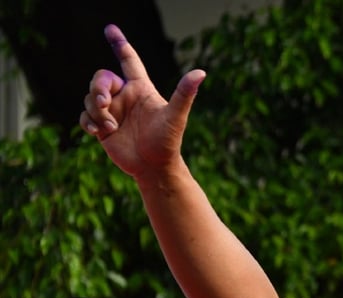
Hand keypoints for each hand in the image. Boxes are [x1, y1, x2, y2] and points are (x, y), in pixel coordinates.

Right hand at [80, 24, 205, 178]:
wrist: (155, 167)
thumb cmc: (168, 141)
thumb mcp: (176, 116)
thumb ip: (184, 93)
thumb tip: (201, 72)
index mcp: (141, 89)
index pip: (128, 60)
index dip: (119, 43)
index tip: (110, 28)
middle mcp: (125, 97)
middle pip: (101, 78)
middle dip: (98, 88)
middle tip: (104, 103)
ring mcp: (113, 111)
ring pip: (89, 98)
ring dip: (96, 111)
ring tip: (112, 127)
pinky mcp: (103, 127)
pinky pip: (84, 116)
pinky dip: (88, 122)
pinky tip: (98, 132)